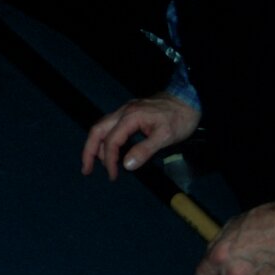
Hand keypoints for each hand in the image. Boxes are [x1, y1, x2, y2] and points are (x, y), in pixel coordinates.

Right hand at [80, 94, 198, 180]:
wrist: (189, 99)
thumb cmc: (179, 118)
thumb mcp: (166, 136)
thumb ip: (145, 150)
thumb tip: (126, 165)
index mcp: (131, 117)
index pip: (112, 140)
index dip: (109, 160)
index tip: (113, 175)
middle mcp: (123, 111)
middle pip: (97, 130)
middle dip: (89, 150)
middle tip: (86, 170)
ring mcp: (125, 110)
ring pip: (102, 127)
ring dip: (96, 145)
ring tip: (96, 164)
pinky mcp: (130, 112)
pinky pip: (111, 126)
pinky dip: (106, 139)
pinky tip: (110, 150)